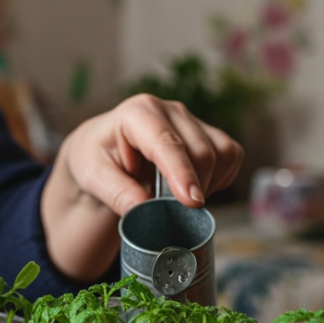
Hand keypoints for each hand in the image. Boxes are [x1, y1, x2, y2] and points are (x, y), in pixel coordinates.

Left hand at [56, 94, 244, 214]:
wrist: (106, 153)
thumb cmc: (96, 160)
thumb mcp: (92, 177)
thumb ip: (116, 192)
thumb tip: (143, 209)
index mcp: (137, 113)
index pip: (167, 143)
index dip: (182, 173)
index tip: (192, 201)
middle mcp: (170, 110)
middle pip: (201, 152)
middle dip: (193, 188)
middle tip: (171, 212)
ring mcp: (192, 120)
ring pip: (222, 154)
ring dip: (209, 184)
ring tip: (179, 199)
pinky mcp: (208, 132)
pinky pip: (231, 156)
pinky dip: (221, 178)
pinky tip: (194, 187)